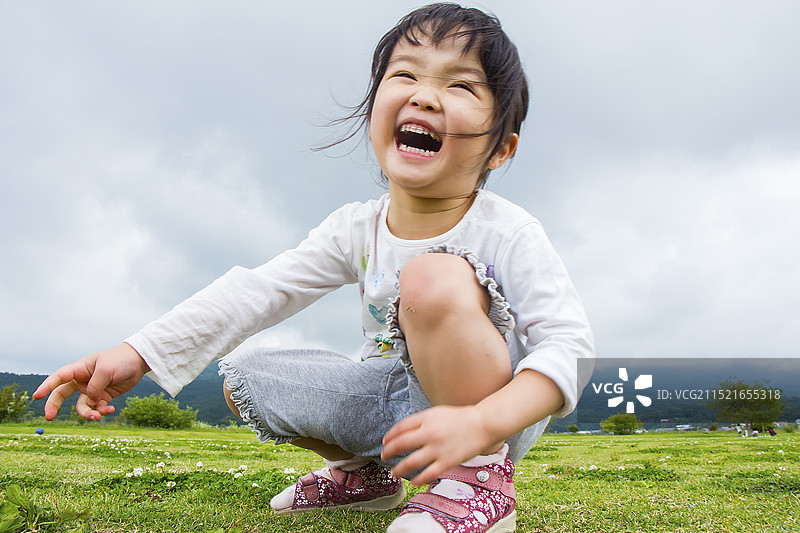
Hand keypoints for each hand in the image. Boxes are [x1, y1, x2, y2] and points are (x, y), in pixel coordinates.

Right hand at [32, 343, 149, 420]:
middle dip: (53, 406)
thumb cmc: (120, 360)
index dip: (47, 386)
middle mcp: (82, 380)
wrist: (138, 362)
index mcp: (80, 369)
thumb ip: (95, 386)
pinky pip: (97, 409)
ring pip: (82, 406)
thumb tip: (89, 402)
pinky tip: (111, 410)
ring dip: (88, 414)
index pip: (59, 377)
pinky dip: (102, 412)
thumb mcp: (106, 370)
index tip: (36, 396)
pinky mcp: (103, 397)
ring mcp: (92, 389)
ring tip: (98, 416)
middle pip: (61, 395)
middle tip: (48, 418)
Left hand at [381, 405, 502, 485]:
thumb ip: (420, 421)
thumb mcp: (436, 413)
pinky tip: (413, 482)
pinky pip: (427, 474)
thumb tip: (402, 433)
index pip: (400, 428)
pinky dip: (418, 480)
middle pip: (400, 444)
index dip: (389, 436)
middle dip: (389, 451)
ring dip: (398, 469)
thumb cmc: (460, 418)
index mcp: (426, 419)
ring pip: (410, 462)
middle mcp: (429, 433)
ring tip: (393, 472)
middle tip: (384, 456)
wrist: (482, 424)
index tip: (385, 442)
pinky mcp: (447, 462)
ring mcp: (438, 449)